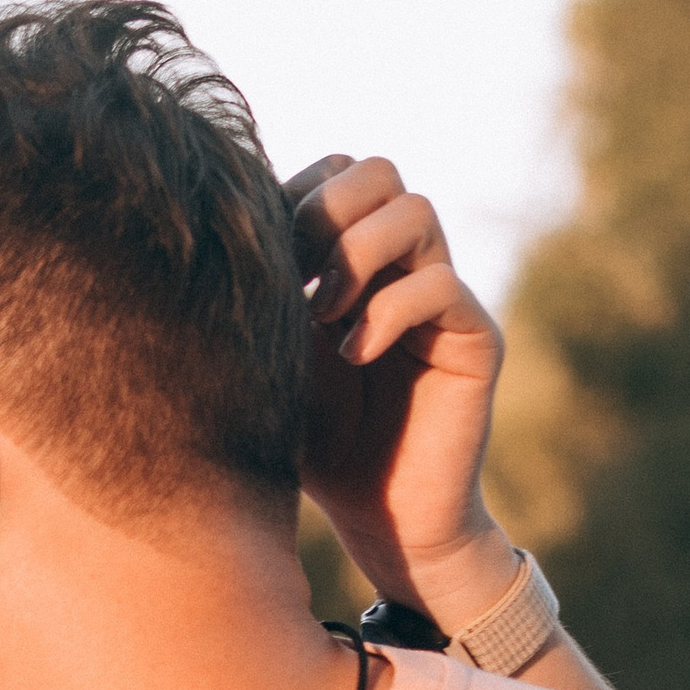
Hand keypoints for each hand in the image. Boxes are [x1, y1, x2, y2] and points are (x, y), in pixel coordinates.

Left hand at [289, 155, 525, 632]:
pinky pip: (441, 286)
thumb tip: (216, 227)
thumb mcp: (271, 358)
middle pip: (379, 171)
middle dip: (326, 211)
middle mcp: (403, 266)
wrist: (375, 518)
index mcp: (355, 257)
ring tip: (323, 317)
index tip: (262, 262)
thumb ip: (264, 293)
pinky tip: (352, 356)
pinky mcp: (473, 339)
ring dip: (356, 255)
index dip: (295, 197)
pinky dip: (385, 313)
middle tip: (297, 276)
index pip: (337, 172)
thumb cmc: (313, 442)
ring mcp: (442, 297)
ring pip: (415, 212)